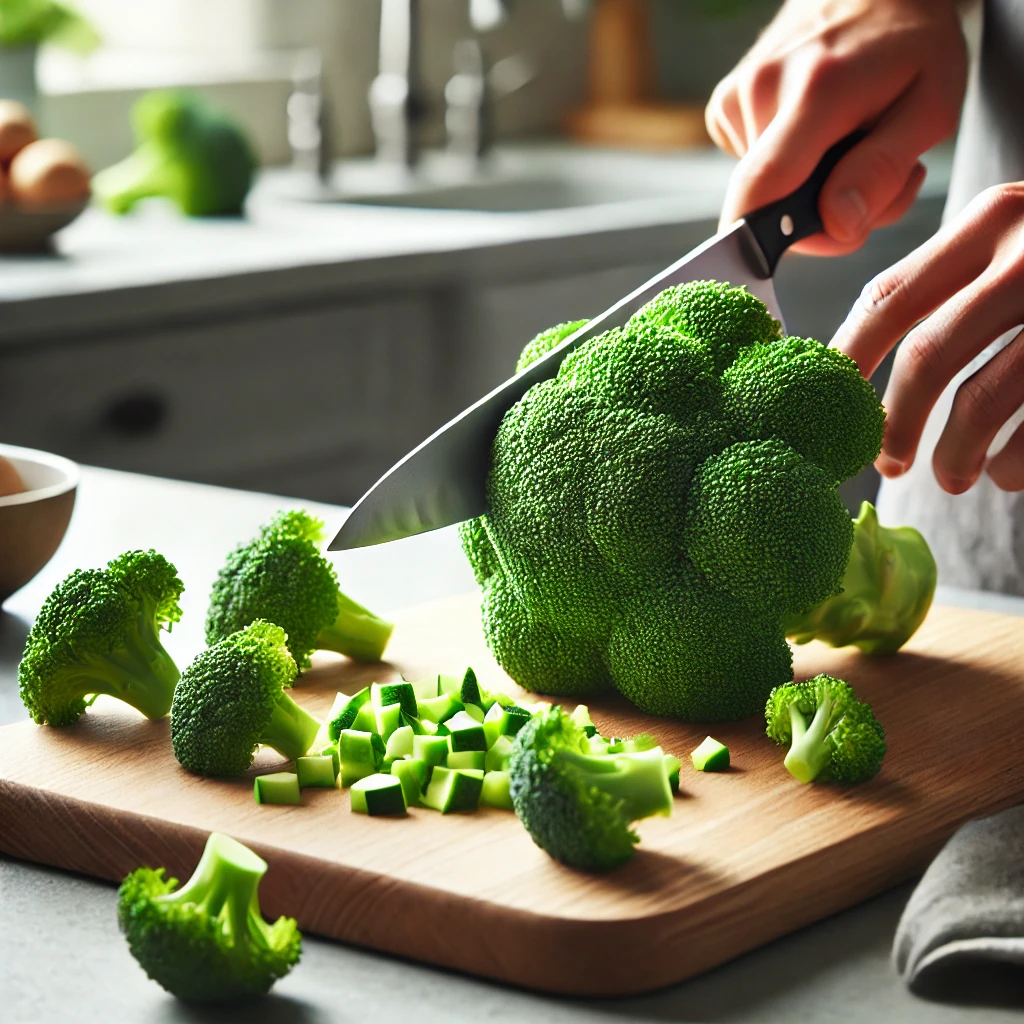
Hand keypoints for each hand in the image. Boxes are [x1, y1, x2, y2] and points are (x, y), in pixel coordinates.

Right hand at [706, 0, 966, 254]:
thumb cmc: (910, 44)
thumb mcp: (931, 106)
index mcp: (816, 91)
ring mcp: (736, 96)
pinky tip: (814, 134)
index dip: (766, 244)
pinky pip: (753, 170)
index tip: (796, 253)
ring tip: (845, 145)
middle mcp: (762, 90)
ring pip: (765, 193)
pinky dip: (788, 169)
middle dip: (820, 217)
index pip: (760, 190)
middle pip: (771, 206)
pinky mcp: (725, 107)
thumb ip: (884, 170)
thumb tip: (836, 226)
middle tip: (869, 178)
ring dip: (809, 192)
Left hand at [832, 184, 1023, 492]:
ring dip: (954, 453)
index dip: (847, 359)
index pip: (888, 296)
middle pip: (930, 353)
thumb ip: (949, 282)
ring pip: (986, 397)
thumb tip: (855, 368)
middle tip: (884, 462)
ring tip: (947, 478)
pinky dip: (1014, 462)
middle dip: (895, 421)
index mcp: (990, 221)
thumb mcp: (1011, 241)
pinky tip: (1006, 474)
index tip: (827, 404)